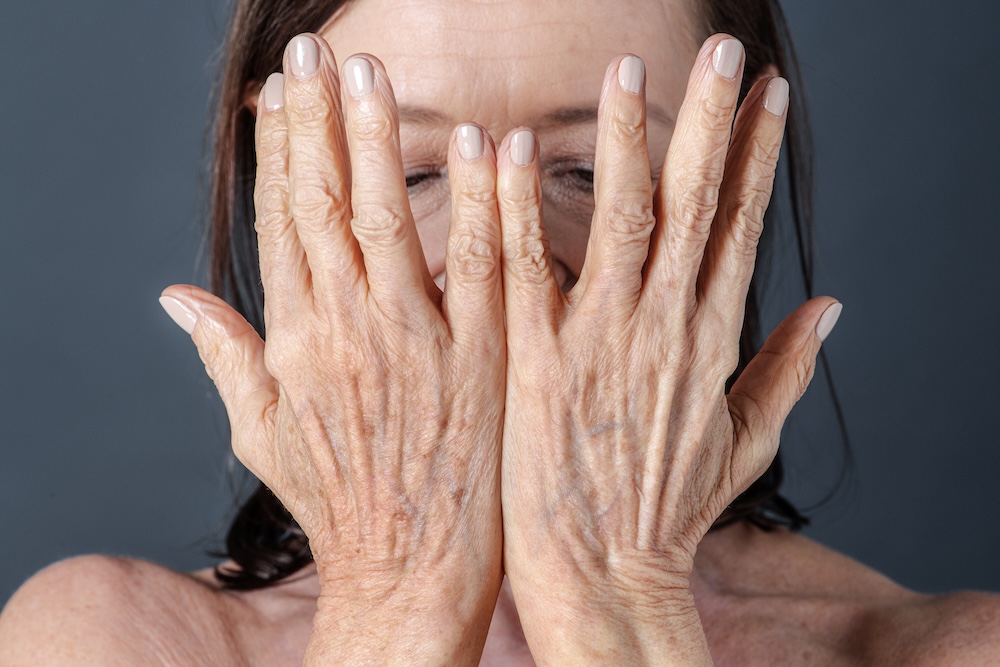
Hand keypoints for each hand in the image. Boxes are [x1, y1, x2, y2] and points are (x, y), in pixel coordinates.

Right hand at [160, 34, 504, 664]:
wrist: (408, 574)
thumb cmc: (339, 505)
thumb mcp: (262, 434)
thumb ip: (224, 355)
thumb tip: (174, 296)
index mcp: (296, 340)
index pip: (281, 220)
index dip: (279, 150)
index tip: (282, 93)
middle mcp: (350, 329)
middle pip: (327, 203)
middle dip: (322, 121)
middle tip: (321, 53)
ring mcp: (418, 341)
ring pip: (394, 219)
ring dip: (385, 141)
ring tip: (377, 75)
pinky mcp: (484, 358)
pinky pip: (482, 267)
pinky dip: (481, 203)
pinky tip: (485, 144)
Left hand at [497, 35, 839, 662]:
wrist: (607, 579)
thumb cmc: (666, 514)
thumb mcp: (746, 442)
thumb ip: (787, 368)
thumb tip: (832, 307)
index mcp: (712, 339)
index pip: (741, 224)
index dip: (757, 153)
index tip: (767, 92)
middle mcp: (665, 326)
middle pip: (696, 203)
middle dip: (712, 120)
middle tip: (722, 50)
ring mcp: (602, 340)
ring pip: (621, 220)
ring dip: (625, 140)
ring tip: (627, 71)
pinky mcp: (538, 360)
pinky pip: (525, 270)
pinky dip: (516, 207)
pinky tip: (507, 148)